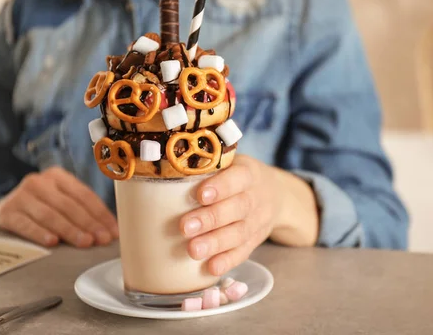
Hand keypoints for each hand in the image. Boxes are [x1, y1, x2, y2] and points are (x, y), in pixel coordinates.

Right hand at [0, 167, 118, 247]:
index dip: (101, 214)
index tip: (112, 231)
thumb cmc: (42, 207)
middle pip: (69, 205)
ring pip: (50, 215)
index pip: (84, 195)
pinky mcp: (6, 213)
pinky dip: (40, 233)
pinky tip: (53, 242)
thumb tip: (110, 231)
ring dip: (70, 230)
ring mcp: (20, 197)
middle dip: (89, 224)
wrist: (6, 210)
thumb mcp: (61, 201)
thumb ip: (83, 211)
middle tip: (101, 239)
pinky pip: (26, 224)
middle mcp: (39, 182)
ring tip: (85, 242)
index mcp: (58, 176)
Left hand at [180, 155, 318, 275]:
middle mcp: (256, 197)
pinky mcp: (256, 240)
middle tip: (185, 227)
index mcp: (248, 173)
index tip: (200, 195)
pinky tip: (212, 268)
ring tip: (193, 250)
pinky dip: (228, 260)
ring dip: (216, 243)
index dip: (221, 187)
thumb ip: (204, 168)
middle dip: (211, 219)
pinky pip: (244, 251)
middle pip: (238, 208)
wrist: (277, 194)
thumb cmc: (238, 177)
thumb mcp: (231, 163)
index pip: (238, 178)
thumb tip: (155, 176)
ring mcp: (258, 220)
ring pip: (240, 233)